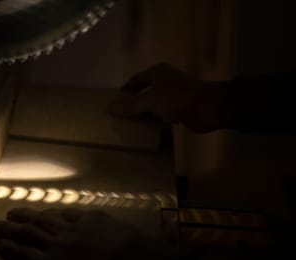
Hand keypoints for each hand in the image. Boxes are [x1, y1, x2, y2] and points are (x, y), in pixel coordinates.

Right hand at [110, 63, 230, 132]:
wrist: (209, 107)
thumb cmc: (178, 98)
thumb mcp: (150, 101)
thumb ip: (131, 105)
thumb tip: (110, 108)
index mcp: (158, 73)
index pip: (137, 79)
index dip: (126, 89)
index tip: (116, 101)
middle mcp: (167, 80)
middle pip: (146, 90)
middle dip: (135, 102)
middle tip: (123, 114)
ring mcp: (176, 93)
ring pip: (156, 102)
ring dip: (147, 112)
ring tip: (133, 123)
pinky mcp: (183, 106)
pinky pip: (165, 113)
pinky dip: (158, 119)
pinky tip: (151, 128)